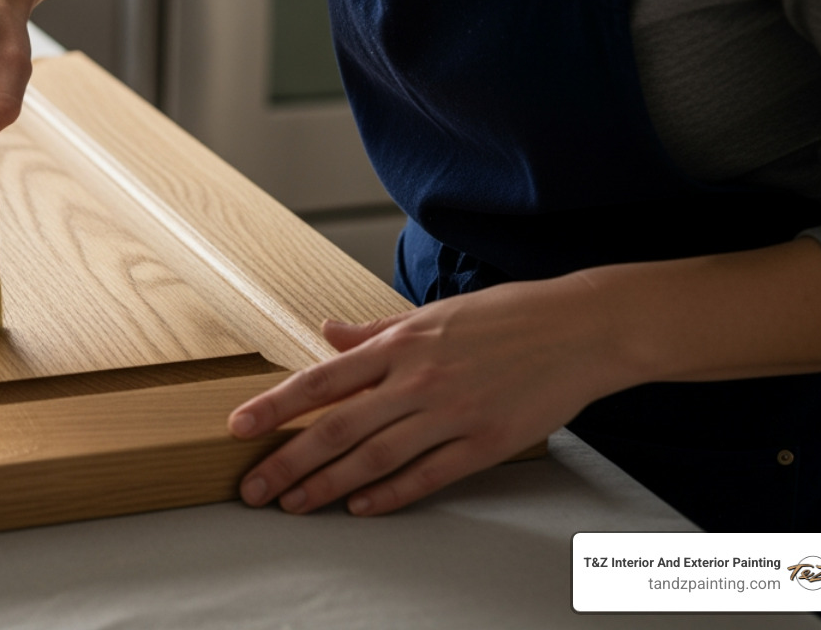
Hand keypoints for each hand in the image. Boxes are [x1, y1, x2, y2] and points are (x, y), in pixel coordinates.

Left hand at [227, 275, 628, 515]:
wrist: (582, 328)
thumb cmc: (507, 315)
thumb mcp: (433, 312)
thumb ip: (376, 331)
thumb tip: (328, 332)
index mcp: (401, 343)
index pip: (323, 379)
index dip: (276, 406)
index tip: (239, 428)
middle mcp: (419, 379)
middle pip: (338, 428)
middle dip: (288, 462)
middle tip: (254, 490)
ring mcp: (453, 413)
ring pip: (375, 458)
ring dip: (328, 486)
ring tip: (294, 505)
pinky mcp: (486, 442)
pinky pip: (428, 476)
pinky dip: (390, 494)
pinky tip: (360, 508)